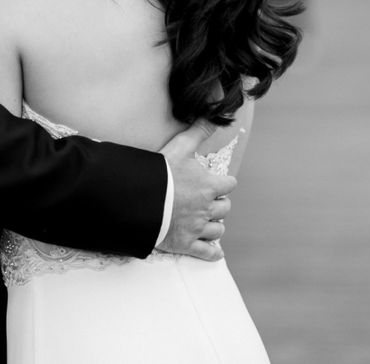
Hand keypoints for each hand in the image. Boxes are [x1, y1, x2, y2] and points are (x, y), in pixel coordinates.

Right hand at [156, 122, 236, 260]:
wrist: (140, 199)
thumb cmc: (160, 172)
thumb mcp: (180, 146)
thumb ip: (199, 131)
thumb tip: (215, 117)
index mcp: (208, 185)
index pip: (228, 184)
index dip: (223, 183)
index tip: (217, 182)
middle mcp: (206, 208)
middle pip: (225, 208)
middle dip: (219, 204)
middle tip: (208, 200)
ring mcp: (197, 228)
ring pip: (218, 230)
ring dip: (215, 225)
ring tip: (207, 221)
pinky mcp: (186, 244)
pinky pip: (207, 253)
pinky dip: (212, 252)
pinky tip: (213, 250)